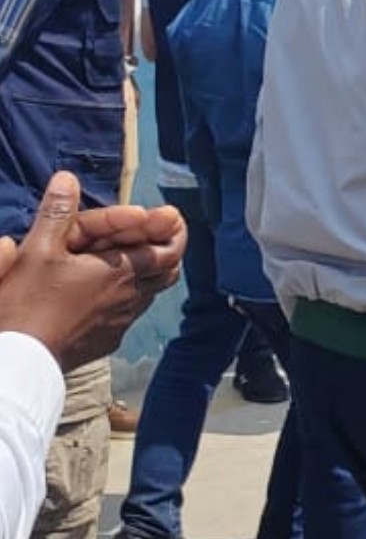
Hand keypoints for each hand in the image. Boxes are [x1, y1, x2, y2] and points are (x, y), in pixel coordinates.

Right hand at [0, 172, 185, 370]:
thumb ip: (57, 213)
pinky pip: (131, 313)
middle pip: (167, 271)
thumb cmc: (28, 302)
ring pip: (150, 293)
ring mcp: (122, 321)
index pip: (169, 251)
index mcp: (121, 271)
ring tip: (136, 259)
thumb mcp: (38, 250)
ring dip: (149, 273)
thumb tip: (67, 178)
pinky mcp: (109, 340)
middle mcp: (131, 296)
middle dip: (166, 251)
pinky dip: (131, 295)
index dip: (174, 233)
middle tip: (158, 235)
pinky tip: (110, 291)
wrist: (19, 360)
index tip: (172, 218)